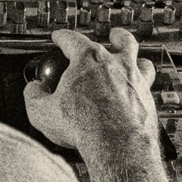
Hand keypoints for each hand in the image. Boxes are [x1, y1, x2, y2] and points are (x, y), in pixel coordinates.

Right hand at [25, 28, 159, 155]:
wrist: (118, 146)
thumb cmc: (82, 127)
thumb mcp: (42, 112)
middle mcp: (117, 64)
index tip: (58, 37)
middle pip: (120, 41)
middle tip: (113, 35)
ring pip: (142, 61)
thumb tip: (33, 89)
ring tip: (135, 60)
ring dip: (138, 59)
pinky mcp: (148, 101)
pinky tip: (137, 95)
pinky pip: (148, 89)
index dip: (62, 37)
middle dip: (115, 36)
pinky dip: (142, 89)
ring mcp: (136, 81)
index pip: (72, 39)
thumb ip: (34, 96)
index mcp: (89, 59)